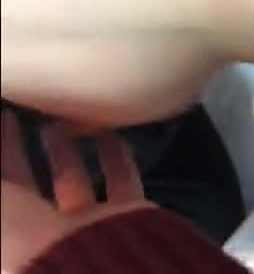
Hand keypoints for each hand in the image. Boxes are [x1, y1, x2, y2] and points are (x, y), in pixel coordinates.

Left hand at [0, 110, 153, 272]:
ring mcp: (83, 227)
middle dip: (17, 153)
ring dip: (64, 153)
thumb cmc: (26, 239)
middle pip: (25, 188)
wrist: (96, 267)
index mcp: (8, 238)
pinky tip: (109, 132)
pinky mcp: (121, 218)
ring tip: (56, 122)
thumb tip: (0, 123)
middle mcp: (42, 235)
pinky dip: (115, 158)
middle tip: (13, 116)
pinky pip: (120, 182)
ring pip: (72, 183)